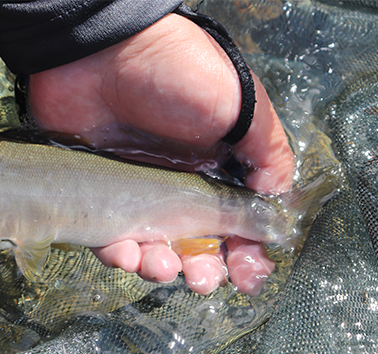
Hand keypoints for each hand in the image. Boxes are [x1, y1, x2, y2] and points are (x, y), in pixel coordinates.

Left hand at [28, 14, 293, 294]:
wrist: (101, 48)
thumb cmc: (178, 70)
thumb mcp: (242, 107)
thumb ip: (266, 157)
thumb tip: (279, 206)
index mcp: (216, 167)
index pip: (236, 223)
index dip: (245, 254)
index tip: (248, 277)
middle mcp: (178, 183)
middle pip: (194, 244)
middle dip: (202, 270)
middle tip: (201, 280)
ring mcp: (136, 190)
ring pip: (151, 247)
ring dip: (160, 267)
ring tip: (162, 266)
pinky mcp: (98, 193)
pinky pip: (107, 236)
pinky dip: (118, 252)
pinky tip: (124, 251)